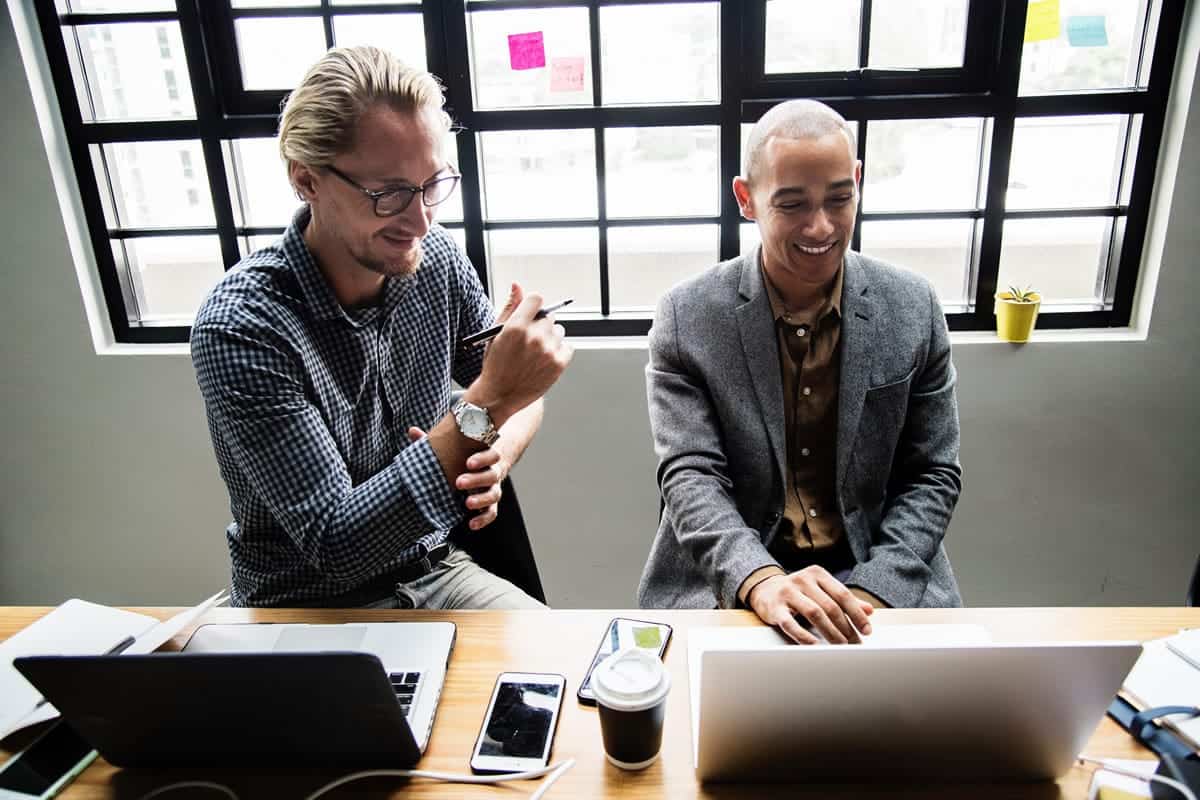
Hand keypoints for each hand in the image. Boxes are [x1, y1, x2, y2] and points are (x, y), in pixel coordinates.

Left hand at [412, 427, 506, 529]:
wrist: (482, 466)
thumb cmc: (463, 455)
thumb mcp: (452, 447)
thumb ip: (433, 441)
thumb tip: (412, 431)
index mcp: (486, 456)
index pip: (491, 455)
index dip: (482, 459)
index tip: (468, 462)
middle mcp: (492, 472)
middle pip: (491, 475)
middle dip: (476, 480)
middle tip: (459, 482)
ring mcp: (492, 488)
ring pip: (494, 495)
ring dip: (481, 500)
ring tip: (467, 503)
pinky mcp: (490, 504)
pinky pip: (491, 513)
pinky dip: (483, 519)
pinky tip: (471, 524)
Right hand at [469, 288, 571, 421]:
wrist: (499, 396)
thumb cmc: (495, 364)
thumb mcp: (496, 333)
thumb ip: (509, 307)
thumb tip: (517, 285)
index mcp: (516, 326)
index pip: (536, 299)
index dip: (533, 306)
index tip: (531, 314)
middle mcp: (534, 337)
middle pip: (548, 316)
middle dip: (540, 325)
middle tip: (529, 340)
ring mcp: (548, 351)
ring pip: (558, 331)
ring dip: (550, 338)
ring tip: (536, 352)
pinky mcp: (558, 364)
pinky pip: (568, 346)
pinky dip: (559, 351)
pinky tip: (545, 359)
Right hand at [747, 566, 874, 644]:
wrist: (764, 589)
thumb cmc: (798, 592)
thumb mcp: (821, 590)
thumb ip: (843, 600)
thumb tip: (869, 611)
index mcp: (817, 574)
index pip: (842, 594)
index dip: (857, 614)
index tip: (867, 630)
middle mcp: (802, 580)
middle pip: (830, 606)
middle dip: (846, 627)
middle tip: (855, 643)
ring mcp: (787, 593)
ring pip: (814, 613)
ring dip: (830, 632)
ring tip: (840, 646)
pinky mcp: (774, 608)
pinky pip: (791, 624)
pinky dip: (804, 636)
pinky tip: (814, 646)